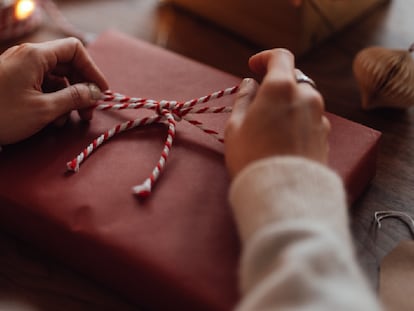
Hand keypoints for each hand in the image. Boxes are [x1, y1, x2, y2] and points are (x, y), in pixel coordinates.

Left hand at [0, 37, 107, 144]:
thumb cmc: (1, 115)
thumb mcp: (44, 109)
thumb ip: (74, 98)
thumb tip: (95, 92)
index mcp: (36, 56)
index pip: (75, 50)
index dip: (93, 70)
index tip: (101, 91)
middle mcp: (28, 57)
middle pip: (67, 65)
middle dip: (82, 88)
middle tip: (89, 111)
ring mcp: (20, 68)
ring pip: (56, 77)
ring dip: (68, 98)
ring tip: (68, 120)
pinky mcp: (14, 80)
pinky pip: (42, 85)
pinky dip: (53, 100)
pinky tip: (52, 119)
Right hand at [225, 49, 329, 177]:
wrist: (282, 192)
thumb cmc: (251, 157)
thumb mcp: (236, 126)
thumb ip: (243, 99)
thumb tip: (250, 84)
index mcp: (282, 87)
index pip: (280, 56)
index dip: (265, 58)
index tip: (253, 67)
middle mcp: (307, 96)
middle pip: (293, 79)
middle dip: (276, 86)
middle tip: (258, 103)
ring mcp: (319, 117)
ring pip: (303, 100)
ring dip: (288, 105)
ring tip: (270, 127)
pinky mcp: (325, 136)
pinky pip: (310, 120)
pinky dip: (297, 121)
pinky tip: (284, 141)